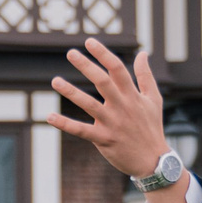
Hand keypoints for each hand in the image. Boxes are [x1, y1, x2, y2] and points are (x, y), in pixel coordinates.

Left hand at [47, 41, 173, 188]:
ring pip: (88, 105)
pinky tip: (49, 116)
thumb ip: (145, 75)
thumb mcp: (153, 99)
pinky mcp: (103, 139)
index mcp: (132, 95)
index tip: (89, 42)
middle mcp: (122, 106)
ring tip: (55, 80)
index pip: (117, 69)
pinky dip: (64, 124)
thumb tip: (142, 53)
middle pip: (102, 81)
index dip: (103, 54)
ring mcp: (112, 123)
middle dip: (86, 66)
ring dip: (71, 92)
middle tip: (70, 53)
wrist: (153, 160)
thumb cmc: (152, 126)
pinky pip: (81, 130)